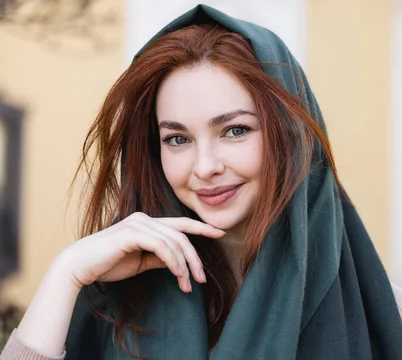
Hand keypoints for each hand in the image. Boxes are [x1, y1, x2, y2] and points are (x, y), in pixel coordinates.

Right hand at [58, 212, 224, 292]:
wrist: (79, 266)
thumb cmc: (108, 264)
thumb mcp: (141, 261)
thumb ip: (159, 257)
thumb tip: (178, 262)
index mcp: (147, 222)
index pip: (180, 224)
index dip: (201, 228)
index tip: (220, 233)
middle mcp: (145, 219)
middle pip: (182, 234)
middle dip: (196, 257)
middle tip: (202, 278)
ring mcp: (139, 224)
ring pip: (174, 242)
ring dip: (185, 265)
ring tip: (188, 284)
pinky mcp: (132, 233)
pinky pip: (162, 246)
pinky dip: (173, 261)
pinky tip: (178, 275)